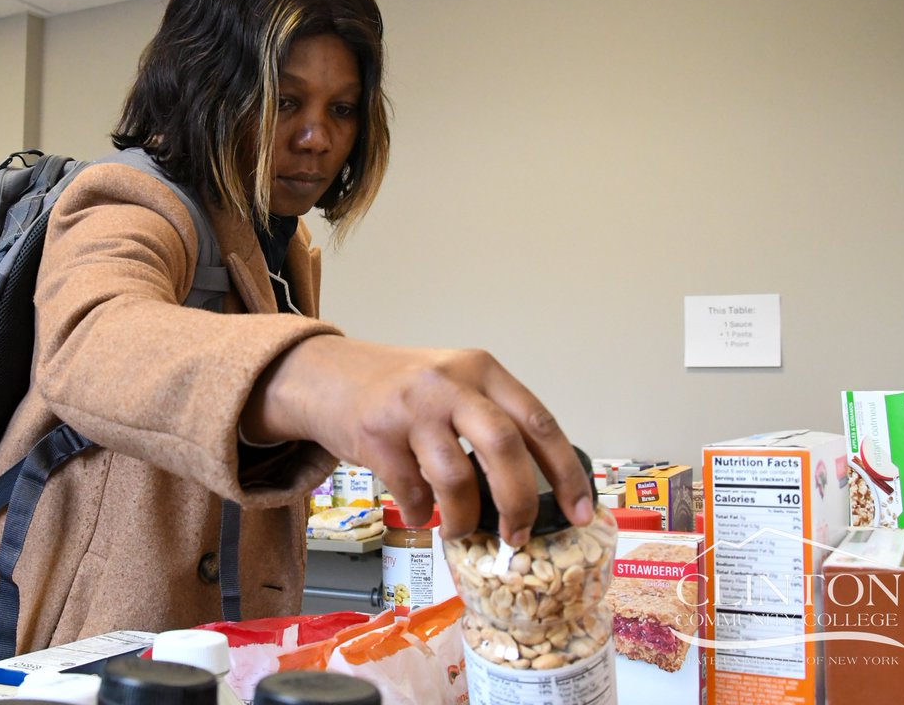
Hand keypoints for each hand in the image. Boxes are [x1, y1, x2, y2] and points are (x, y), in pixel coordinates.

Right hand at [241, 335, 593, 545]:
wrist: (323, 374)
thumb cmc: (396, 387)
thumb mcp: (452, 382)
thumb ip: (489, 417)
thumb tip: (536, 484)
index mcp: (481, 369)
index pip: (538, 421)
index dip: (565, 473)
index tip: (579, 511)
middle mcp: (449, 382)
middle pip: (504, 447)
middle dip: (519, 502)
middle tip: (518, 534)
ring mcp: (411, 408)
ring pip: (457, 477)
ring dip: (465, 518)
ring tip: (461, 529)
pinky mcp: (376, 435)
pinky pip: (412, 492)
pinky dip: (423, 514)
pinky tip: (421, 511)